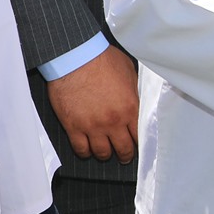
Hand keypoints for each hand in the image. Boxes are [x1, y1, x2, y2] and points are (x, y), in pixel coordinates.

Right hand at [45, 45, 138, 163]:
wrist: (75, 57)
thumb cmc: (102, 59)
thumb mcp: (129, 72)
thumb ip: (134, 91)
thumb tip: (138, 98)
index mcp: (131, 108)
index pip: (140, 135)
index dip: (140, 143)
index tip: (138, 145)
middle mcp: (113, 121)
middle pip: (123, 149)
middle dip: (125, 155)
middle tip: (124, 156)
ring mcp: (93, 126)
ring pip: (102, 153)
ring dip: (105, 155)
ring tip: (105, 153)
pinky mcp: (73, 127)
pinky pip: (81, 149)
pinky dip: (85, 153)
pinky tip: (87, 150)